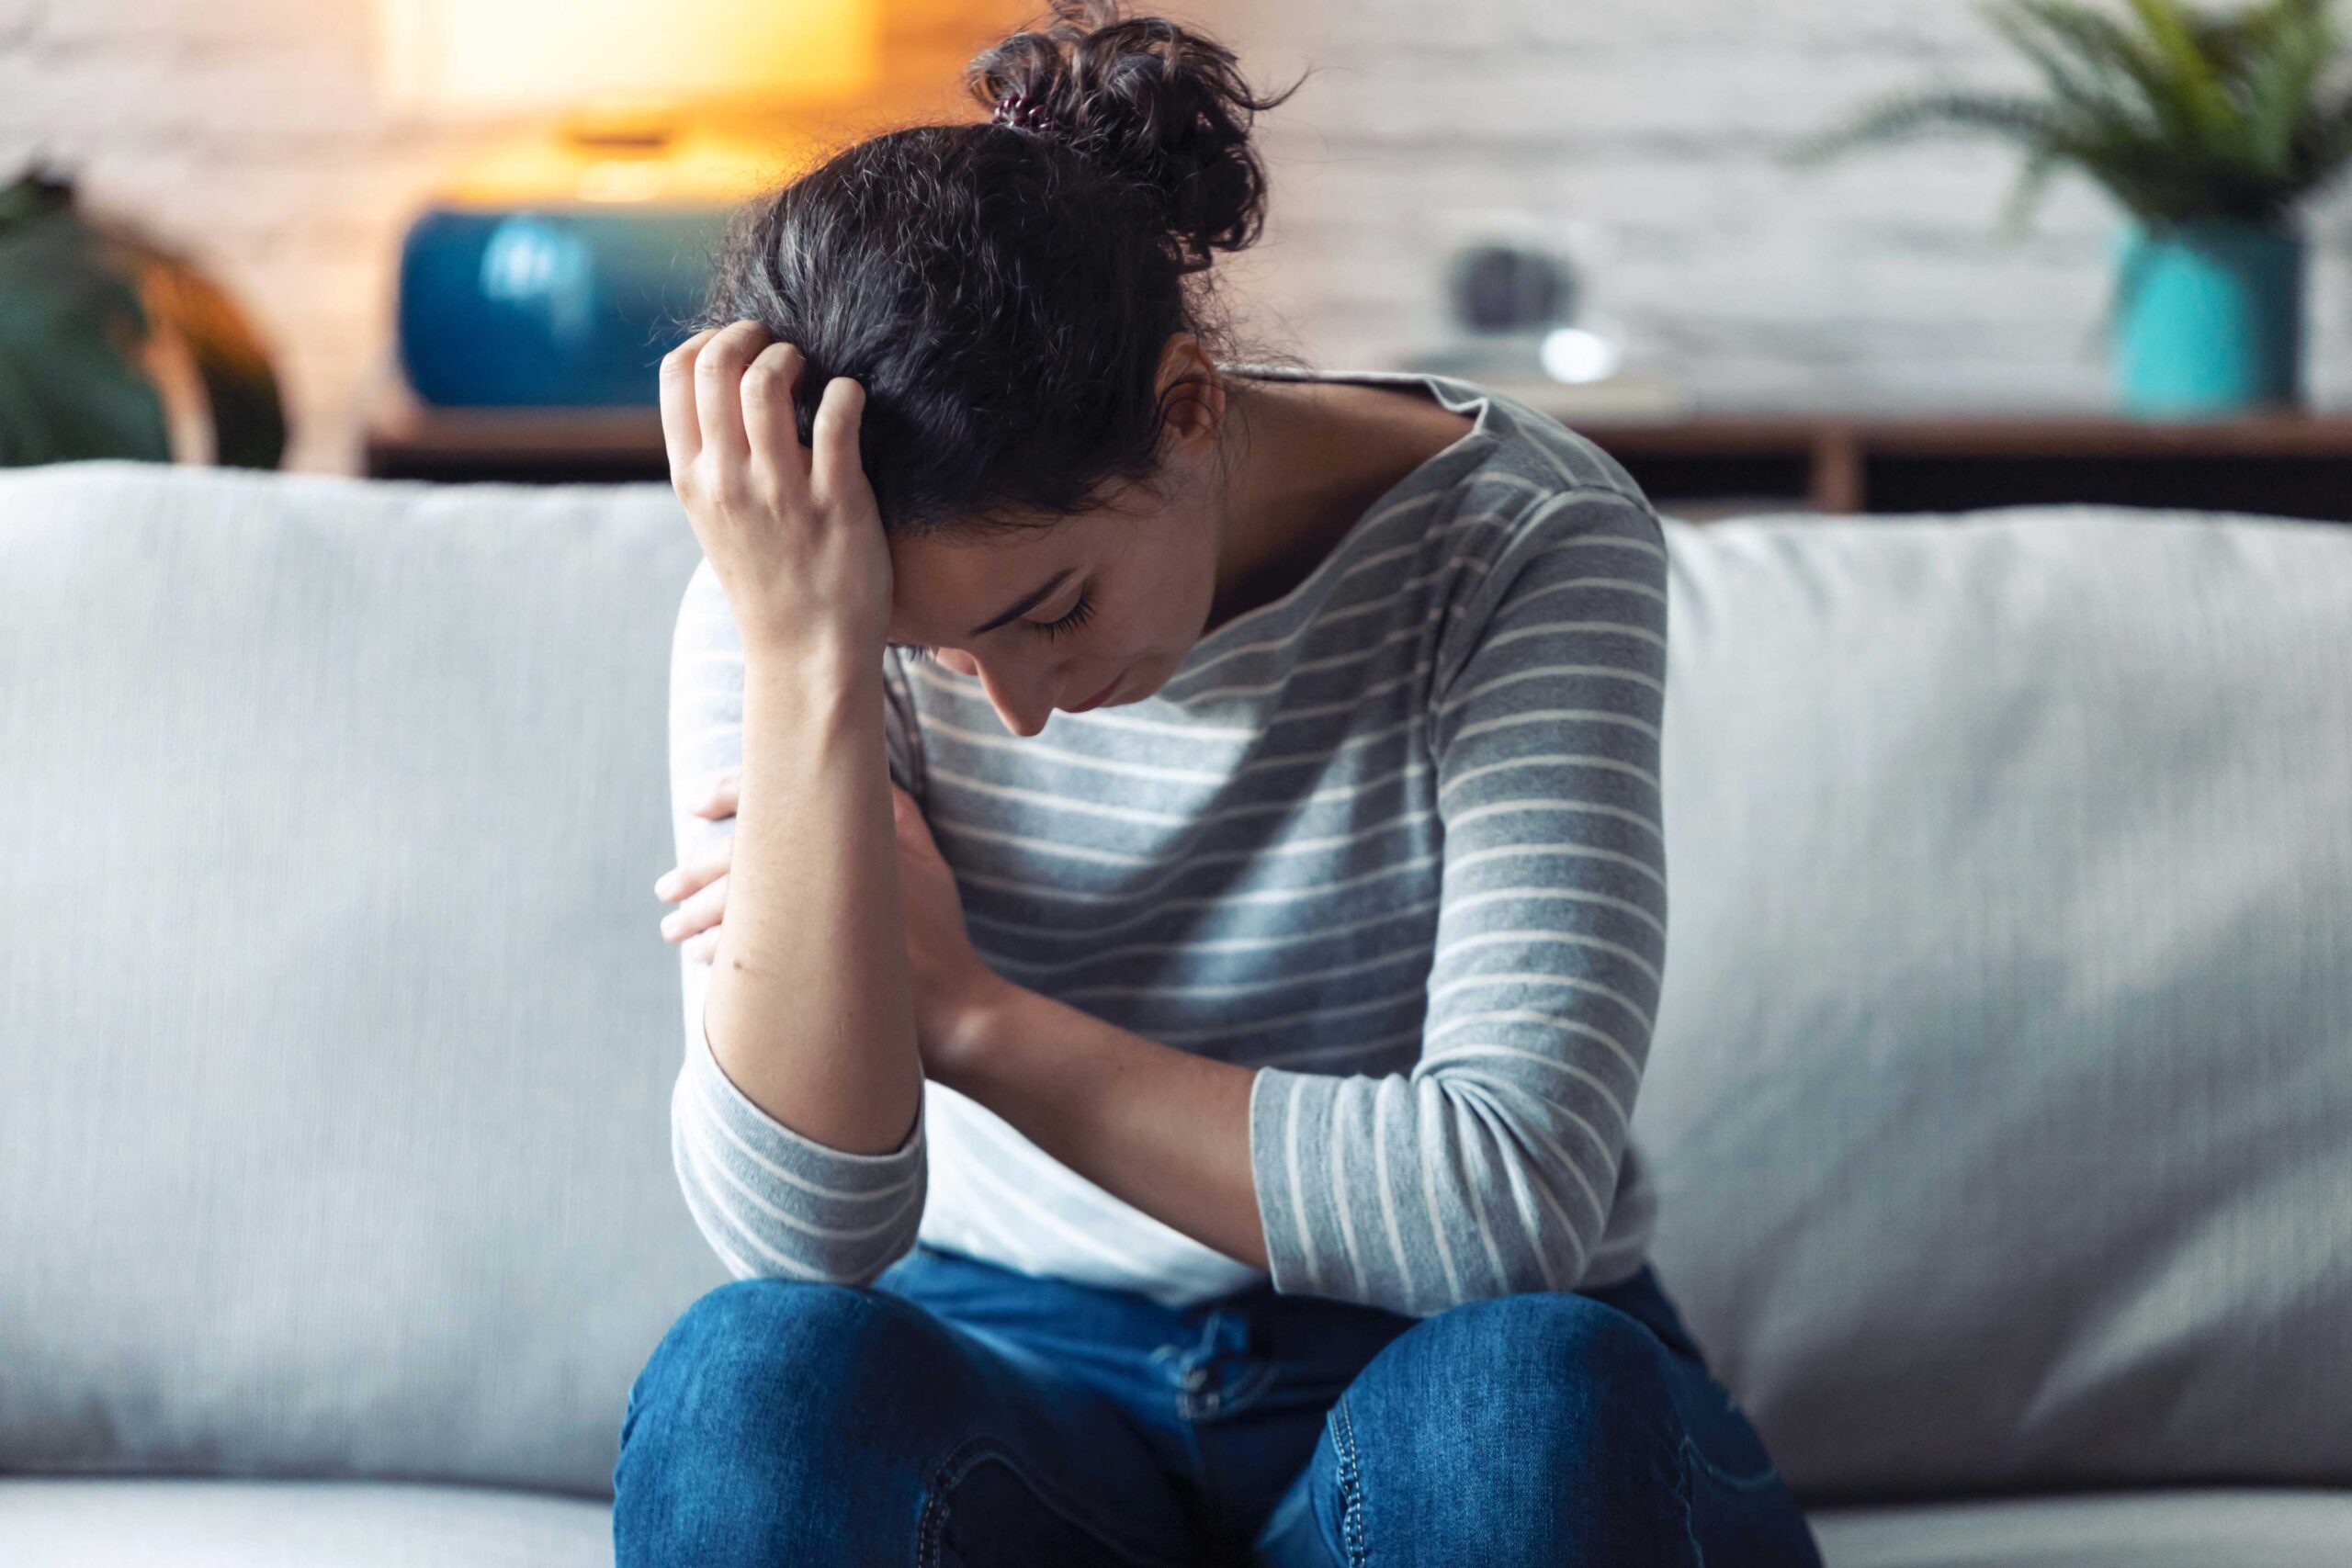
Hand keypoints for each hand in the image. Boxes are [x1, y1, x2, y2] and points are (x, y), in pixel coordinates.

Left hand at [653, 768, 1011, 1083]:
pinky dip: (716, 953)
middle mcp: (825, 873)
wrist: (955, 1009)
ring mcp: (811, 926)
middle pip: (735, 861)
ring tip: (674, 931)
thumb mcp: (925, 857)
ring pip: (731, 910)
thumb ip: (894, 808)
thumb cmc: (939, 931)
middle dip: (692, 874)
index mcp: (847, 835)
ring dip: (695, 919)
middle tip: (665, 888)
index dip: (725, 792)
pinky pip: (739, 955)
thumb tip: (858, 771)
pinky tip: (702, 959)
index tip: (694, 804)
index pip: (769, 795)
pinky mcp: (801, 971)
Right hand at [660, 320, 890, 653]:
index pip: (675, 375)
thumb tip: (721, 391)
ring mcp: (780, 490)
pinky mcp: (836, 500)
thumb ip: (710, 460)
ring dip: (793, 358)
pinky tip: (852, 399)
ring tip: (811, 372)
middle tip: (780, 347)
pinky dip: (846, 392)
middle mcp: (727, 480)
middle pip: (718, 364)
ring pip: (767, 382)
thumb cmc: (767, 581)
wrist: (806, 653)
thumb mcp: (713, 521)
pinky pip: (837, 415)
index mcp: (692, 478)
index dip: (709, 340)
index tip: (738, 346)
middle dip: (750, 335)